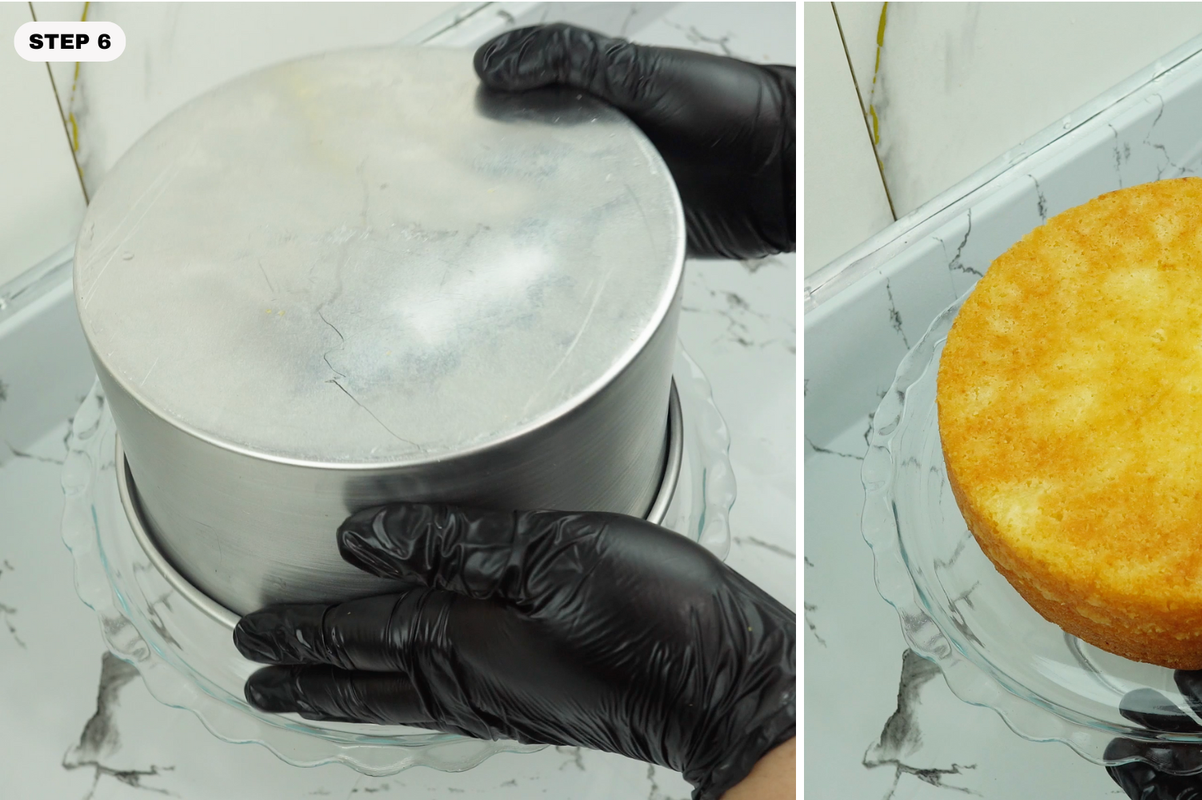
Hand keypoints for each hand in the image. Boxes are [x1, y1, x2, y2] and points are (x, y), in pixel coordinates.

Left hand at [234, 505, 795, 799]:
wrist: (728, 688)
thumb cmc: (660, 620)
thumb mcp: (559, 552)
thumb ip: (460, 541)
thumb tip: (371, 537)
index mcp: (468, 639)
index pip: (363, 628)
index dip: (305, 625)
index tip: (256, 625)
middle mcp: (475, 681)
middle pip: (369, 677)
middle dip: (309, 670)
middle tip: (259, 671)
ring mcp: (507, 701)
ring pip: (401, 699)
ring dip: (345, 694)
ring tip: (309, 694)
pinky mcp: (539, 708)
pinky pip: (441, 708)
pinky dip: (401, 701)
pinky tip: (416, 694)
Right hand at [475, 23, 794, 260]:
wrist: (788, 170)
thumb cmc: (735, 107)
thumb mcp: (642, 70)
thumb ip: (571, 59)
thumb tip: (496, 62)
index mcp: (592, 95)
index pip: (518, 99)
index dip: (480, 112)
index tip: (439, 125)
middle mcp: (600, 144)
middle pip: (526, 160)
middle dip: (491, 175)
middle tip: (450, 189)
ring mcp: (616, 191)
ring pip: (552, 210)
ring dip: (525, 222)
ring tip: (482, 231)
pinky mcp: (636, 236)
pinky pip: (591, 250)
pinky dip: (566, 256)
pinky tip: (540, 260)